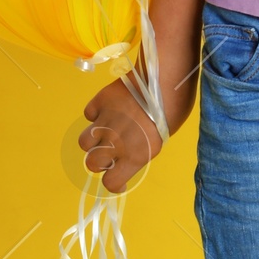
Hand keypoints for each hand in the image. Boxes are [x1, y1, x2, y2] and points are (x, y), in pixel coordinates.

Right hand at [79, 33, 199, 192]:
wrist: (166, 75)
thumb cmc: (174, 106)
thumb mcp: (162, 136)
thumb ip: (141, 149)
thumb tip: (128, 151)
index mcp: (136, 155)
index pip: (110, 182)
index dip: (113, 183)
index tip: (118, 180)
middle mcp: (117, 142)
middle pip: (92, 164)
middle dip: (99, 163)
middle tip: (109, 154)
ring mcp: (105, 121)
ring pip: (84, 142)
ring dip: (92, 141)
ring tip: (104, 133)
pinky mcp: (100, 101)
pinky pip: (89, 114)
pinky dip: (96, 114)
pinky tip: (107, 110)